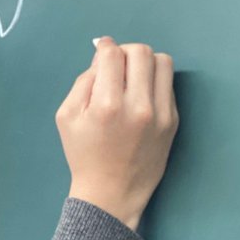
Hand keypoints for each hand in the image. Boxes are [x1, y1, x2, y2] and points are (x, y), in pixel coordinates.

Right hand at [55, 37, 178, 230]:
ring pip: (163, 62)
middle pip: (141, 52)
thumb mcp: (66, 116)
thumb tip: (102, 55)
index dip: (104, 47)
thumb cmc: (84, 155)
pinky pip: (168, 84)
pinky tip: (141, 96)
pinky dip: (154, 81)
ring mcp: (161, 114)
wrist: (112, 193)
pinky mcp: (173, 120)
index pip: (113, 55)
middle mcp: (139, 106)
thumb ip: (83, 81)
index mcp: (107, 105)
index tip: (101, 50)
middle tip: (116, 65)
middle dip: (125, 51)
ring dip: (145, 62)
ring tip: (133, 76)